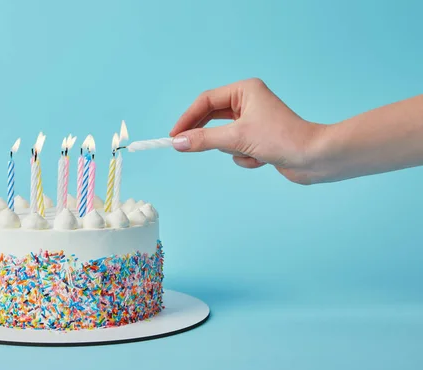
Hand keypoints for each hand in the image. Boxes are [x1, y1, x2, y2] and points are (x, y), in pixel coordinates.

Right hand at [169, 78, 323, 184]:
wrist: (314, 158)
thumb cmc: (280, 139)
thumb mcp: (236, 138)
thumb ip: (203, 140)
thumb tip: (178, 143)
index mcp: (244, 90)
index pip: (206, 101)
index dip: (187, 118)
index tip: (174, 136)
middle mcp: (248, 102)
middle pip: (212, 119)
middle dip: (209, 136)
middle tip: (185, 147)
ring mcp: (254, 121)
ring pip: (224, 137)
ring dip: (234, 149)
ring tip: (249, 152)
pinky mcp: (259, 139)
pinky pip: (237, 149)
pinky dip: (245, 157)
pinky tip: (262, 160)